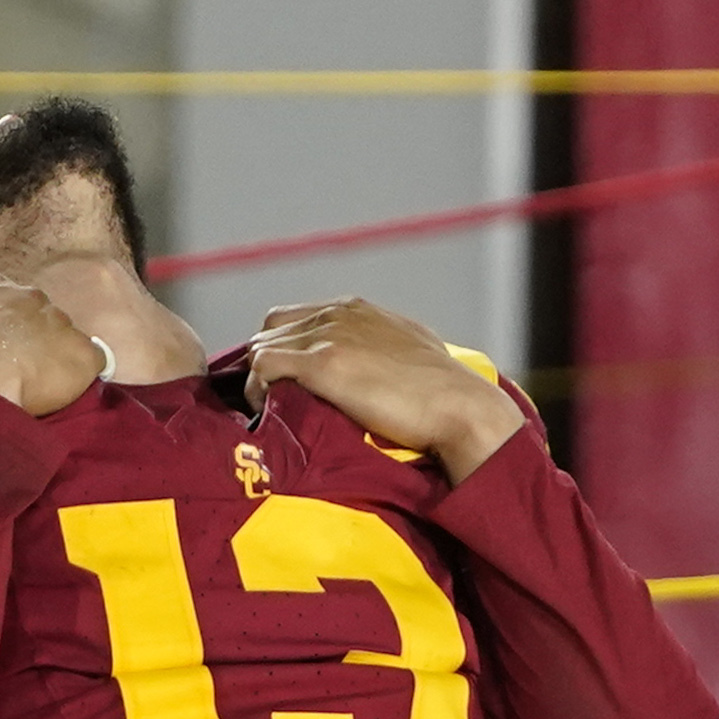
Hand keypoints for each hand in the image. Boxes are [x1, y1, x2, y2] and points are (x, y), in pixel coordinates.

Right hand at [0, 273, 102, 416]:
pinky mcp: (83, 354)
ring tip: (35, 387)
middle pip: (34, 317)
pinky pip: (88, 364)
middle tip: (10, 370)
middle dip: (26, 340)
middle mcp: (31, 296)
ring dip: (52, 359)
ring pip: (61, 339)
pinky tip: (63, 392)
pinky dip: (79, 377)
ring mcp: (61, 323)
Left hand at [245, 298, 527, 479]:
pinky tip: (271, 410)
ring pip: (262, 347)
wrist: (459, 407)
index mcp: (356, 308)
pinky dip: (259, 388)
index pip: (293, 317)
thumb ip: (379, 346)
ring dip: (262, 379)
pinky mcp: (323, 363)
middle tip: (276, 398)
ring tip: (274, 409)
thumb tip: (370, 367)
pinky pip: (264, 366)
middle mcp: (338, 313)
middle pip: (272, 329)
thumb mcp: (407, 350)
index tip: (288, 382)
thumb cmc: (442, 392)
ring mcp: (329, 335)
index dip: (285, 349)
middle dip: (269, 362)